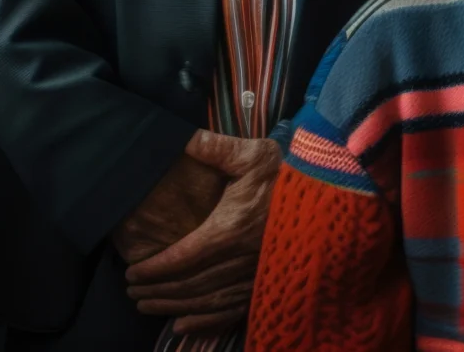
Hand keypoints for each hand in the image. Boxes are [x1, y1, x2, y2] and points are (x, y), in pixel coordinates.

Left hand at [121, 130, 282, 332]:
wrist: (332, 193)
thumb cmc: (289, 173)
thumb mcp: (253, 154)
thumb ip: (215, 148)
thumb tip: (181, 138)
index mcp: (232, 227)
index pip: (183, 256)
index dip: (154, 268)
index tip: (131, 272)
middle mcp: (243, 257)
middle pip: (190, 283)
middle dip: (157, 289)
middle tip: (133, 292)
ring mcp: (257, 274)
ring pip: (207, 300)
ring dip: (174, 307)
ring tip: (149, 306)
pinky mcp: (269, 282)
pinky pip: (233, 310)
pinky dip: (206, 322)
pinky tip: (184, 325)